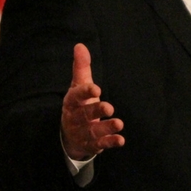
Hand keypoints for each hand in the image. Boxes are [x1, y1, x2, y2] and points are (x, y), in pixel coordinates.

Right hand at [61, 44, 124, 160]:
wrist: (69, 134)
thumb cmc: (78, 104)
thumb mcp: (78, 86)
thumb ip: (81, 67)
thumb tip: (80, 45)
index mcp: (72, 101)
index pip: (76, 96)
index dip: (85, 92)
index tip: (96, 88)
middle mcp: (75, 118)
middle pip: (85, 114)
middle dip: (96, 111)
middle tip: (109, 107)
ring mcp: (82, 133)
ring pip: (93, 131)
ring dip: (106, 128)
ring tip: (119, 123)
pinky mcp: (91, 145)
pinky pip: (100, 144)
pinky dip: (109, 142)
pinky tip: (120, 140)